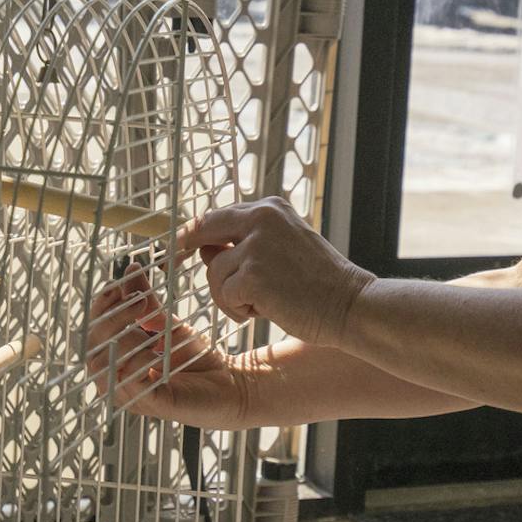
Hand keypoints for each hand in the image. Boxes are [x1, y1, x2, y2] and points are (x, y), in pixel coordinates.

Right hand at [84, 267, 253, 428]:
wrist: (230, 382)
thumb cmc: (195, 357)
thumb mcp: (167, 324)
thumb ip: (146, 302)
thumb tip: (131, 268)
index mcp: (115, 357)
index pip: (93, 329)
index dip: (101, 306)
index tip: (119, 284)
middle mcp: (116, 377)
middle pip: (92, 347)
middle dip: (113, 319)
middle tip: (141, 303)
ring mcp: (130, 394)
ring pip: (104, 367)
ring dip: (123, 342)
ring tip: (147, 330)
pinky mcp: (149, 405)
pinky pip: (129, 385)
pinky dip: (138, 364)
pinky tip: (155, 353)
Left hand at [179, 197, 375, 346]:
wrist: (350, 305)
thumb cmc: (319, 284)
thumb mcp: (283, 249)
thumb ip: (247, 244)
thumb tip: (204, 249)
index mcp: (270, 209)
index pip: (218, 215)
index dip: (194, 232)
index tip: (179, 245)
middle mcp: (262, 219)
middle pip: (202, 229)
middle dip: (184, 248)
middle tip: (171, 263)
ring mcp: (256, 246)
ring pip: (213, 271)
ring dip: (228, 295)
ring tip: (260, 304)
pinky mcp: (253, 275)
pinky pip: (224, 294)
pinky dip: (239, 310)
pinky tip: (264, 312)